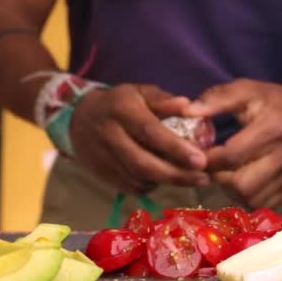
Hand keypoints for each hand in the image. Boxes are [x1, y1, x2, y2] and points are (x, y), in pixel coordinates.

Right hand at [70, 84, 210, 194]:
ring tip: (189, 178)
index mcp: (122, 111)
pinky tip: (164, 179)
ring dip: (166, 182)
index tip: (201, 160)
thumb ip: (163, 100)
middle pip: (144, 163)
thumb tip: (189, 106)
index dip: (176, 148)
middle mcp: (110, 135)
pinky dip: (150, 186)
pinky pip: (129, 187)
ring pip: (137, 179)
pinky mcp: (101, 174)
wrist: (78, 117)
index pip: (150, 132)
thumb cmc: (119, 103)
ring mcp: (102, 158)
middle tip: (203, 178)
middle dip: (176, 175)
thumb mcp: (140, 92)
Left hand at [182, 79, 281, 208]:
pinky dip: (246, 197)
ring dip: (231, 190)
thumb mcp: (249, 90)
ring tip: (225, 174)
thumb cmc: (276, 102)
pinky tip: (240, 181)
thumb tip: (186, 112)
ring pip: (251, 199)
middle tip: (211, 167)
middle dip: (219, 178)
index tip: (195, 154)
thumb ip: (217, 99)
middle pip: (242, 184)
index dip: (208, 159)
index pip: (232, 155)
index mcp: (273, 127)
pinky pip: (264, 205)